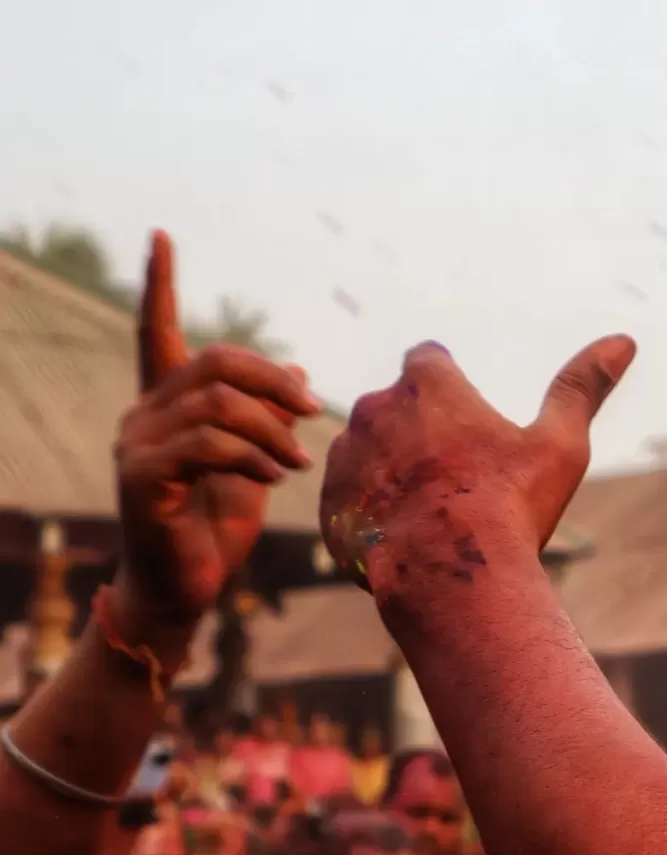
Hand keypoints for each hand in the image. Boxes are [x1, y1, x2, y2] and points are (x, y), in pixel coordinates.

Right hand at [112, 230, 320, 633]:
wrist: (184, 589)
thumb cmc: (214, 531)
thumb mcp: (256, 467)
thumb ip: (270, 421)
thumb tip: (300, 373)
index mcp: (166, 407)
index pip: (158, 333)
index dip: (159, 286)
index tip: (161, 238)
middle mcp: (144, 415)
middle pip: (212, 364)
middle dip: (271, 381)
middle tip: (313, 413)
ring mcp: (138, 444)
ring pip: (216, 406)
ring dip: (271, 430)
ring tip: (297, 461)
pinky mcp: (143, 477)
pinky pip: (207, 444)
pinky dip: (251, 456)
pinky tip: (276, 477)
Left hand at [317, 336, 634, 600]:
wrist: (451, 577)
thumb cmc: (509, 508)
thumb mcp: (559, 446)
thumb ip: (581, 388)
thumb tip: (623, 341)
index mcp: (427, 384)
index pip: (427, 360)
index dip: (447, 389)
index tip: (465, 423)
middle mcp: (375, 409)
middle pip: (395, 409)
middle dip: (417, 434)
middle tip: (454, 482)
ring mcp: (345, 457)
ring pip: (367, 454)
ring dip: (389, 473)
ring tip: (429, 517)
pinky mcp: (329, 505)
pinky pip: (347, 502)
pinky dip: (370, 516)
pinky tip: (407, 542)